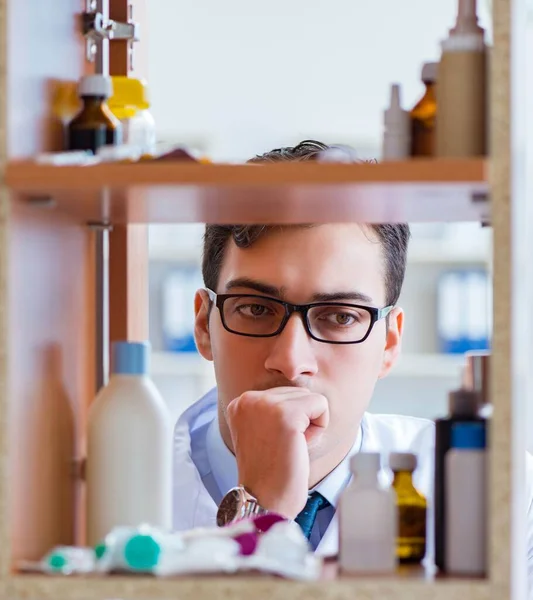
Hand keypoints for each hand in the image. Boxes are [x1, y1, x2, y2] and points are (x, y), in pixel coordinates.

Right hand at [225, 387, 328, 518]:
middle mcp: (249, 399)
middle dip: (300, 421)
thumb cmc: (269, 472)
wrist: (264, 501)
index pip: (283, 393)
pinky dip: (319, 428)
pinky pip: (321, 404)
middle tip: (282, 448)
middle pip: (297, 392)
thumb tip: (302, 394)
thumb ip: (271, 409)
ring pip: (311, 397)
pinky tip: (301, 447)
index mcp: (241, 402)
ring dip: (309, 425)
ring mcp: (267, 405)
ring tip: (290, 448)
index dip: (287, 421)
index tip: (272, 444)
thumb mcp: (260, 430)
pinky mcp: (287, 415)